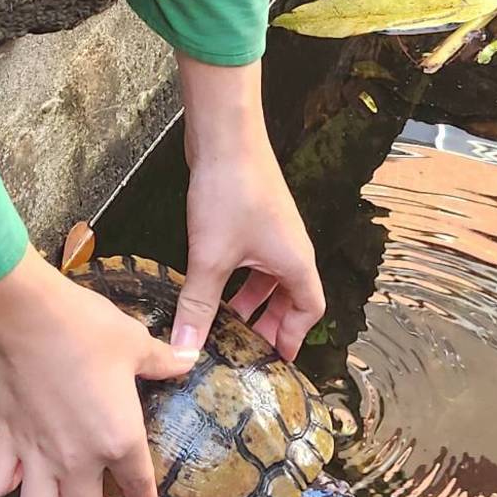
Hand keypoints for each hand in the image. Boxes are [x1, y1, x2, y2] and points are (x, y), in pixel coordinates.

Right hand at [0, 245, 198, 496]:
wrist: (25, 315)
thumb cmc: (85, 329)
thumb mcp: (135, 343)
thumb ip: (163, 360)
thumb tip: (189, 357)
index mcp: (118, 439)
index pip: (138, 486)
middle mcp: (76, 459)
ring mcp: (35, 454)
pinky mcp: (2, 439)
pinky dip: (4, 485)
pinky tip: (16, 473)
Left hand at [173, 53, 324, 360]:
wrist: (226, 136)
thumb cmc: (229, 194)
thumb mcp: (210, 259)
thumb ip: (198, 307)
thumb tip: (186, 351)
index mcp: (295, 262)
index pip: (310, 310)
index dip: (295, 337)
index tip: (278, 360)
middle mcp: (291, 248)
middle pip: (292, 296)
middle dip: (271, 323)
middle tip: (248, 348)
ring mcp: (273, 231)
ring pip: (270, 278)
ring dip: (252, 301)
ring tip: (225, 322)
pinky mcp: (253, 218)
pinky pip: (255, 260)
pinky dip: (240, 279)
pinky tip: (213, 284)